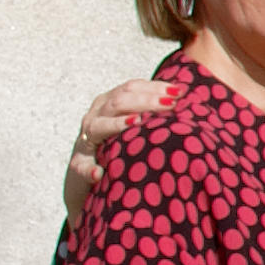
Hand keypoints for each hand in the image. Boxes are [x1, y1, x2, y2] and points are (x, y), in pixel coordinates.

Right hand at [58, 74, 169, 217]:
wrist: (93, 176)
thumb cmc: (124, 146)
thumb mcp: (136, 126)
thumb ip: (153, 113)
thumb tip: (185, 97)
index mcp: (110, 103)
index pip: (132, 87)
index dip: (155, 87)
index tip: (179, 91)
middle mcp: (96, 116)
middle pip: (120, 100)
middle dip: (146, 101)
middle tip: (170, 104)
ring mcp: (85, 139)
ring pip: (101, 125)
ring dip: (118, 124)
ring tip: (137, 122)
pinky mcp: (78, 163)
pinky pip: (82, 166)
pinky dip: (90, 169)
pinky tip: (100, 173)